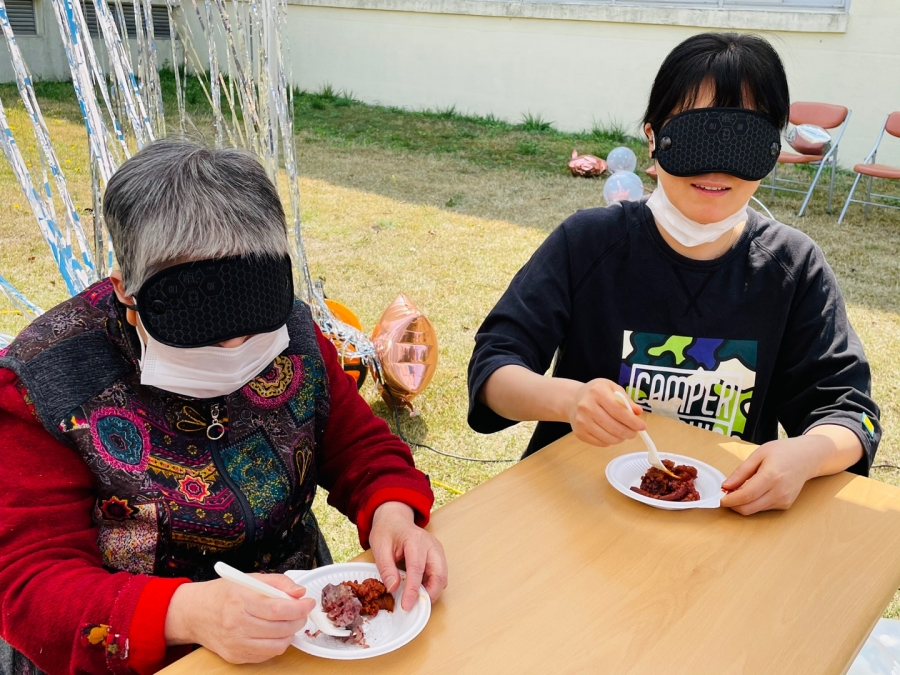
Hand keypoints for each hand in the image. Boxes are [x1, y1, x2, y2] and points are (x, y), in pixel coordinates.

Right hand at [165, 574, 313, 662]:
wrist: (194, 614)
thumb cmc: (222, 594)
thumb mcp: (249, 578)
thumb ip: (278, 583)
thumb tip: (300, 592)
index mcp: (240, 601)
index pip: (279, 609)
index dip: (299, 608)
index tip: (308, 603)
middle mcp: (237, 625)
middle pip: (281, 628)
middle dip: (298, 620)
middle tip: (301, 612)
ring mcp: (236, 644)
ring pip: (277, 645)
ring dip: (289, 634)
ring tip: (288, 623)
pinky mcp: (235, 656)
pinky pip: (266, 655)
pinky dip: (276, 644)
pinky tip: (273, 632)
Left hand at [369, 501, 447, 609]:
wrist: (395, 518)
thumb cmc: (387, 530)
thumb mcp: (380, 547)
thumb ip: (386, 568)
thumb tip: (393, 588)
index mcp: (415, 540)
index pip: (417, 569)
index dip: (413, 590)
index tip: (407, 605)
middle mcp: (431, 545)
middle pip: (439, 574)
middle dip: (430, 593)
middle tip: (416, 606)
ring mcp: (437, 550)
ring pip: (442, 576)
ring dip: (432, 590)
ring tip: (416, 599)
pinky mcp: (437, 556)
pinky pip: (440, 574)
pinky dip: (432, 585)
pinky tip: (420, 590)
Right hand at [565, 378, 644, 446]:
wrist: (573, 400)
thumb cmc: (596, 393)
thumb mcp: (612, 388)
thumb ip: (626, 400)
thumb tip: (638, 412)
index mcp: (597, 392)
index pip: (619, 411)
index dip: (633, 421)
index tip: (642, 426)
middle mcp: (587, 406)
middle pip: (614, 427)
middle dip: (629, 432)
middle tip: (634, 432)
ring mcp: (582, 421)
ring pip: (608, 438)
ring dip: (621, 438)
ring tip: (623, 433)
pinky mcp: (579, 433)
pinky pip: (601, 443)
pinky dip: (610, 441)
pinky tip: (611, 434)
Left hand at [720, 436, 823, 514]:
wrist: (807, 457)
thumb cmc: (783, 452)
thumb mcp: (758, 454)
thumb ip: (741, 472)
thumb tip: (725, 486)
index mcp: (771, 476)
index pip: (746, 495)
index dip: (729, 499)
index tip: (719, 498)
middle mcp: (779, 492)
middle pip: (749, 508)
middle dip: (733, 505)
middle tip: (725, 494)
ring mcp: (784, 500)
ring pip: (755, 510)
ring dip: (742, 504)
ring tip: (738, 489)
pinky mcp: (785, 505)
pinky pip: (763, 508)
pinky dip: (753, 503)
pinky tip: (753, 491)